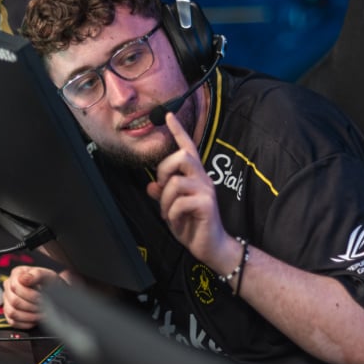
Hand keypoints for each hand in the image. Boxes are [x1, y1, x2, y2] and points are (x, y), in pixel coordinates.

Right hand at [3, 265, 72, 329]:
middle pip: (14, 300)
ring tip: (40, 313)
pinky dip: (26, 323)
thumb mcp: (48, 275)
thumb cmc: (50, 283)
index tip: (41, 296)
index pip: (15, 286)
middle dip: (31, 305)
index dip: (29, 294)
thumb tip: (24, 278)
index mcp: (17, 274)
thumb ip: (36, 274)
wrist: (55, 292)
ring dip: (29, 315)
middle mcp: (9, 286)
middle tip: (43, 306)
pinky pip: (13, 322)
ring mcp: (8, 300)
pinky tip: (35, 319)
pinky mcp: (9, 314)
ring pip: (12, 312)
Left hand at [146, 113, 234, 266]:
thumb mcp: (172, 209)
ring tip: (170, 215)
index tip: (168, 116)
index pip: (187, 148)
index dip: (178, 131)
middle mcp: (203, 178)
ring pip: (175, 182)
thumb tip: (151, 185)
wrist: (212, 247)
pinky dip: (172, 215)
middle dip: (164, 171)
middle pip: (181, 157)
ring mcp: (206, 190)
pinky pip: (180, 202)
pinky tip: (178, 223)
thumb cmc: (193, 226)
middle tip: (162, 190)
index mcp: (195, 176)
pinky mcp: (207, 204)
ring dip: (165, 201)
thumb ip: (163, 195)